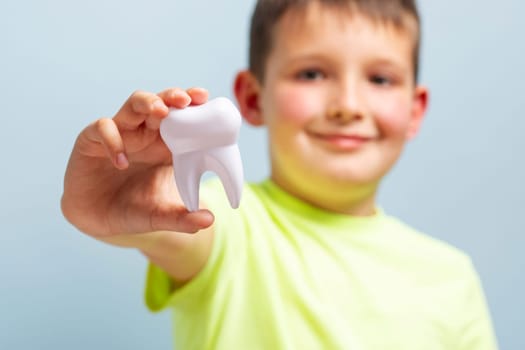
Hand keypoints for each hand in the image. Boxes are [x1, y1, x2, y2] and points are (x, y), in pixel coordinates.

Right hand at [61, 87, 213, 236]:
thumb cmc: (134, 210)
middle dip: (173, 97)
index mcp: (166, 145)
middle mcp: (144, 134)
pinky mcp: (92, 140)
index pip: (182, 117)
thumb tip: (209, 221)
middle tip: (186, 100)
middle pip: (160, 103)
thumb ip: (183, 218)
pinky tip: (122, 161)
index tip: (205, 98)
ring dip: (147, 102)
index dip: (192, 104)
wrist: (98, 220)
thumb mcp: (161, 216)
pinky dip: (113, 140)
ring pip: (133, 105)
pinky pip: (102, 128)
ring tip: (161, 111)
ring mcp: (120, 134)